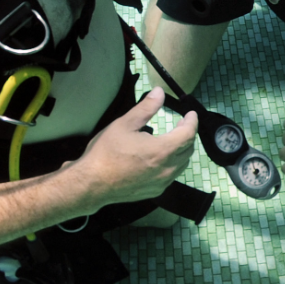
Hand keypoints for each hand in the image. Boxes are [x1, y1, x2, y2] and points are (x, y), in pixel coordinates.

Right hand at [78, 87, 197, 207]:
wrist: (92, 184)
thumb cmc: (106, 152)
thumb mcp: (125, 124)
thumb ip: (146, 107)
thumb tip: (160, 92)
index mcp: (162, 150)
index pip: (188, 134)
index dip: (192, 122)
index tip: (190, 114)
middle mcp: (167, 169)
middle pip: (188, 149)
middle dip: (188, 135)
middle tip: (182, 124)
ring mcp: (162, 182)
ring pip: (182, 164)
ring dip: (182, 150)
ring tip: (174, 139)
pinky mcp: (155, 191)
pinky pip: (172, 176)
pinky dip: (174, 164)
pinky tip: (162, 158)